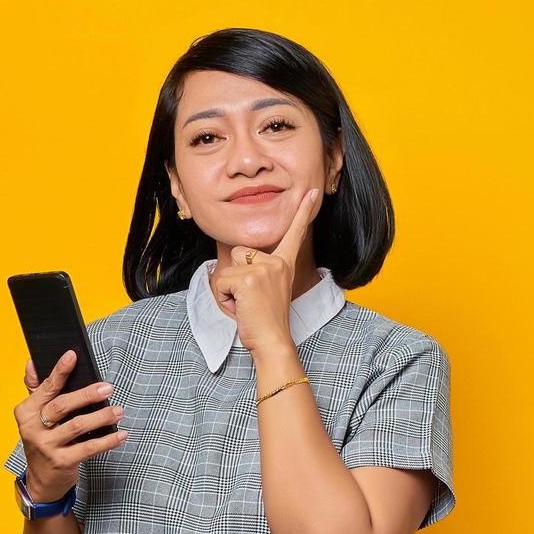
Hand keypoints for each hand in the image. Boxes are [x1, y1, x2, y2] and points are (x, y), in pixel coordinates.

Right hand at [13, 348, 126, 500]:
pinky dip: (108, 441)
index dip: (59, 371)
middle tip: (108, 387)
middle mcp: (32, 428)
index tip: (72, 355)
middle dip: (86, 394)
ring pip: (77, 426)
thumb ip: (35, 390)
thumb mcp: (35, 417)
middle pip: (62, 406)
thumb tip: (32, 362)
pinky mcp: (61, 462)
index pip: (45, 388)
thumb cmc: (44, 441)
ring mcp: (46, 447)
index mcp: (26, 412)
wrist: (42, 481)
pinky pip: (89, 448)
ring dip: (101, 416)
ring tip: (118, 410)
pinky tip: (121, 434)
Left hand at [209, 188, 318, 353]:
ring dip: (228, 289)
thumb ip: (258, 273)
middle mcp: (277, 263)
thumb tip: (242, 257)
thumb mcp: (265, 291)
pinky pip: (221, 283)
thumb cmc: (266, 323)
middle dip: (235, 277)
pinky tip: (241, 309)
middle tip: (250, 301)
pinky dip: (224, 299)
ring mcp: (264, 270)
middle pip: (239, 253)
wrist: (272, 342)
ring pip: (228, 268)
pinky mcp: (249, 280)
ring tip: (245, 305)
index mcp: (284, 265)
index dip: (302, 212)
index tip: (312, 192)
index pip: (294, 234)